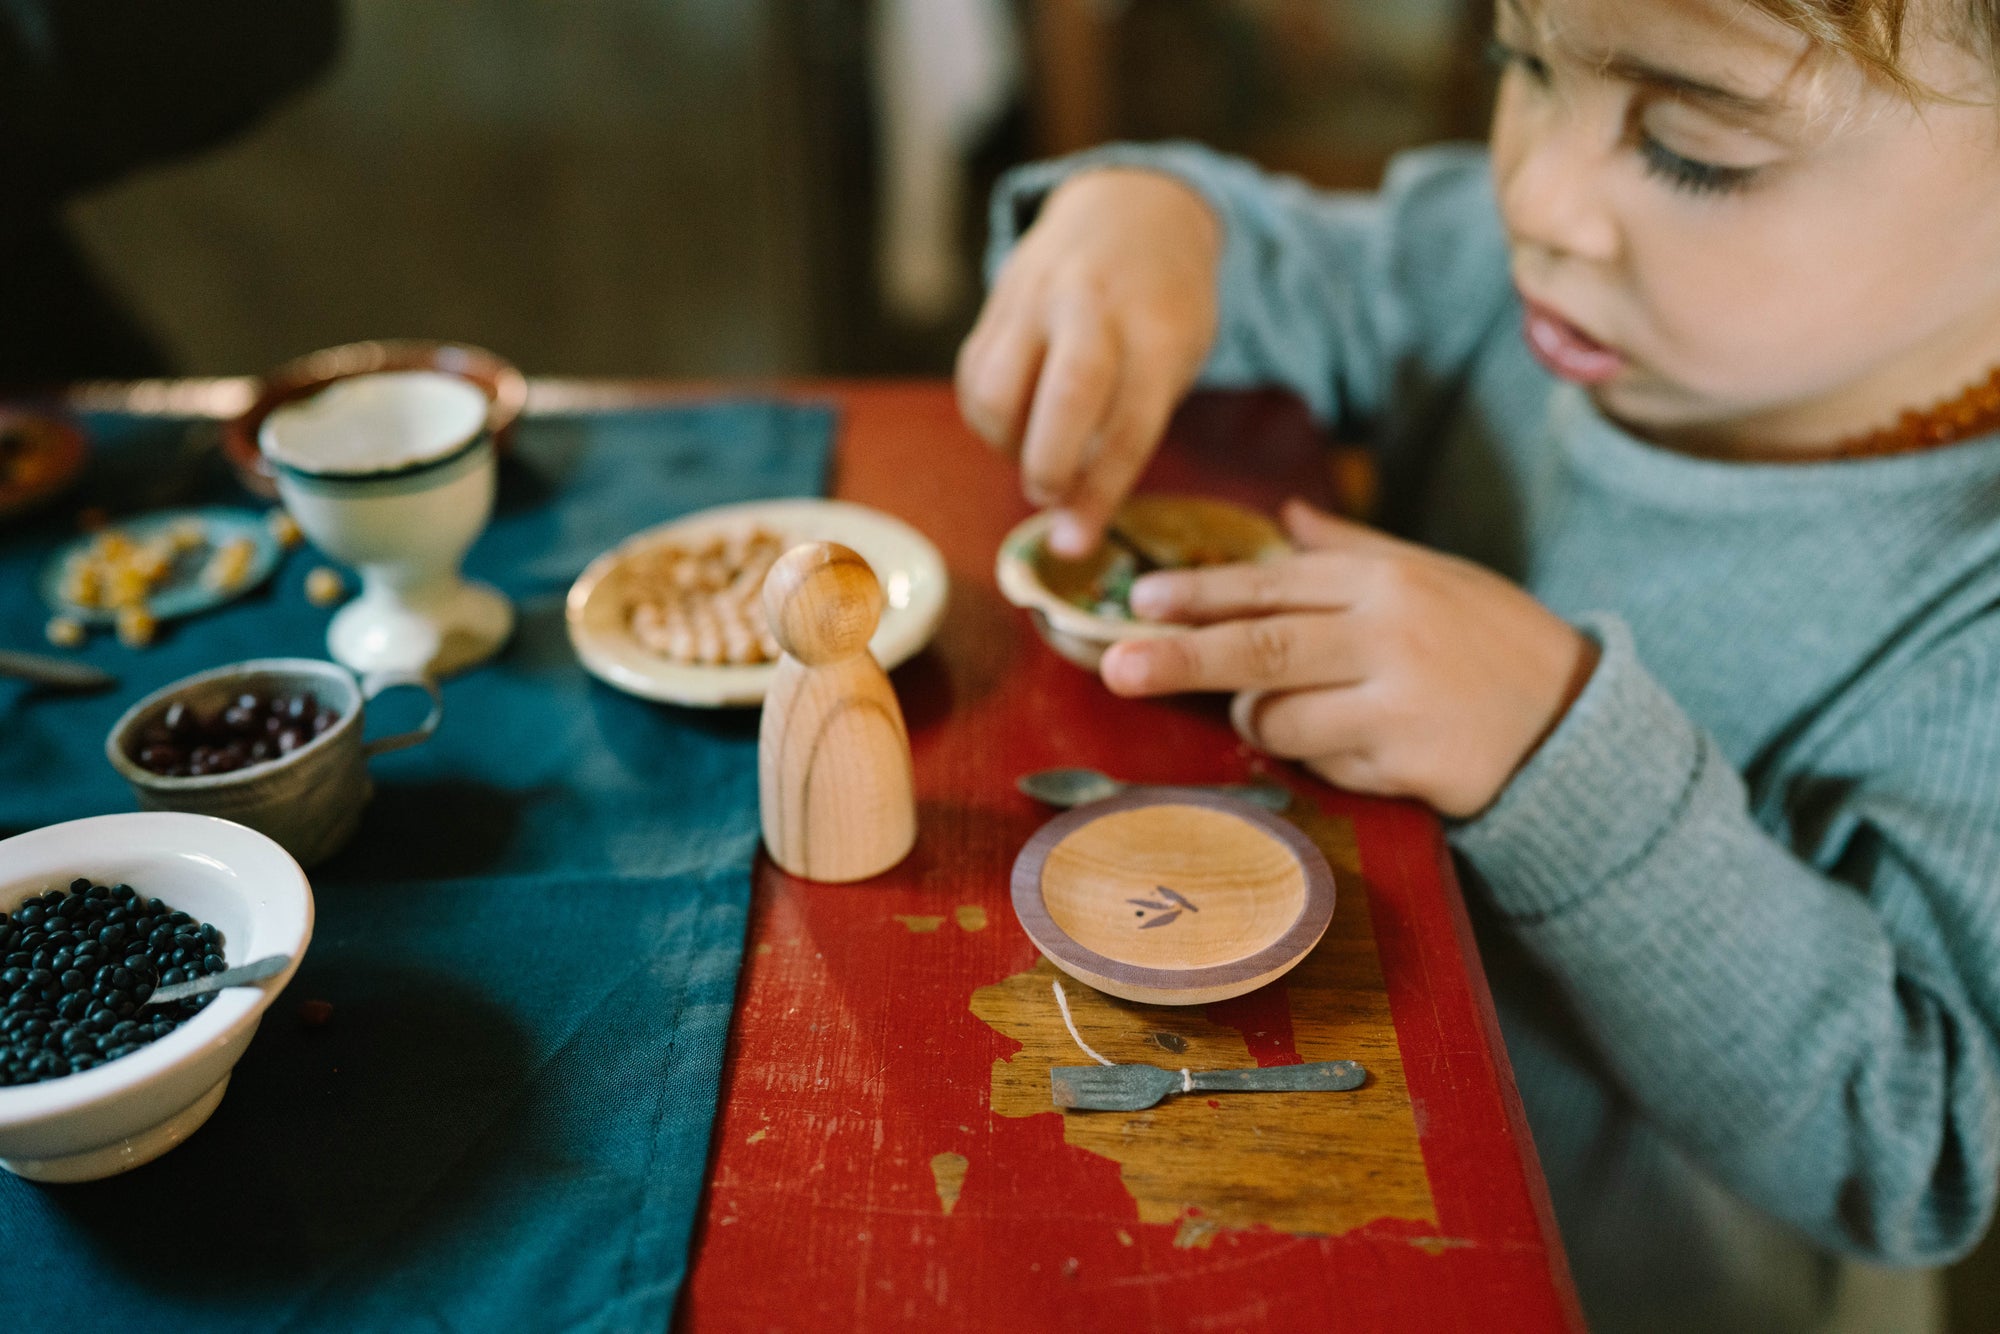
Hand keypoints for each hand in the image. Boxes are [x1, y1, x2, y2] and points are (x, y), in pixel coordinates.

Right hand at [956, 168, 1221, 557]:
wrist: (1132, 207)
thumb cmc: (1163, 306)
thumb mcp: (1179, 355)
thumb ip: (1134, 420)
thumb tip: (1077, 507)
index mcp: (1158, 329)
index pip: (1130, 424)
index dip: (1099, 493)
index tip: (1074, 545)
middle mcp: (1095, 307)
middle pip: (1065, 395)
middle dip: (1048, 465)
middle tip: (1048, 494)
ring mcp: (1039, 296)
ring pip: (996, 388)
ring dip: (1006, 442)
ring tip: (1032, 450)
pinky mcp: (997, 299)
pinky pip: (972, 374)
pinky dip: (985, 416)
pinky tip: (1015, 420)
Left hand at [1098, 501, 1598, 817]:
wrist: (1577, 722)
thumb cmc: (1492, 643)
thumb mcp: (1434, 576)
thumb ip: (1352, 551)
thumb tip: (1286, 514)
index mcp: (1384, 580)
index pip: (1272, 582)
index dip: (1200, 594)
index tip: (1140, 601)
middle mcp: (1388, 633)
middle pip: (1260, 647)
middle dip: (1180, 658)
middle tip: (1115, 668)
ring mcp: (1397, 700)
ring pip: (1279, 718)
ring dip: (1265, 723)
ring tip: (1306, 713)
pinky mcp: (1407, 762)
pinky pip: (1322, 766)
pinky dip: (1322, 761)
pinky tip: (1367, 748)